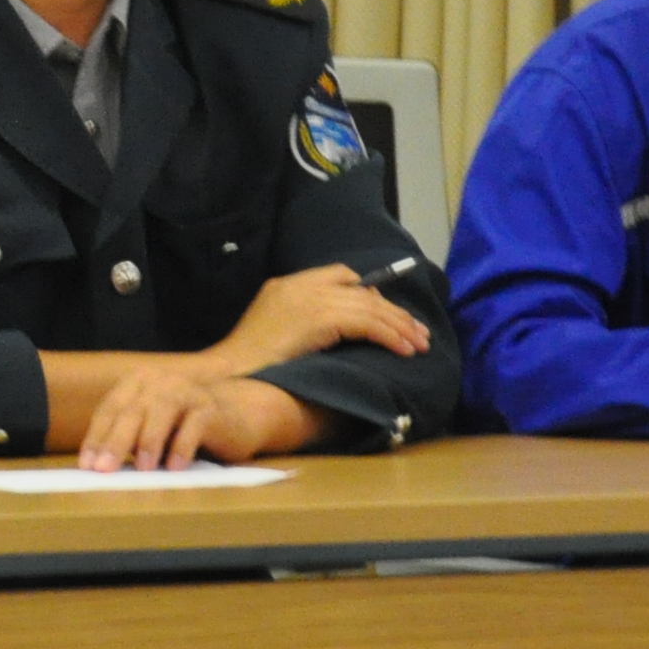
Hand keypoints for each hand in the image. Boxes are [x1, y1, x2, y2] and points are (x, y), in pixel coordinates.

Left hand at [78, 369, 318, 471]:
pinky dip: (182, 447)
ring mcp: (187, 391)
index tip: (88, 465)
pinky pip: (194, 426)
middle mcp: (160, 382)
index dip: (97, 436)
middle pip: (132, 410)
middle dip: (115, 441)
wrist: (236, 419)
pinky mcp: (210, 407)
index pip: (110, 409)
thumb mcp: (151, 430)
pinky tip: (174, 468)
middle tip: (104, 470)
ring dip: (149, 442)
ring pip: (161, 412)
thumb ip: (127, 438)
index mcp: (138, 384)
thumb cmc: (183, 430)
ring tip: (142, 470)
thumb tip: (98, 466)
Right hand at [210, 262, 430, 371]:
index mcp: (286, 284)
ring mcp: (309, 299)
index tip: (388, 317)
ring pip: (369, 307)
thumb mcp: (275, 332)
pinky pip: (367, 323)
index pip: (340, 275)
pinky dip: (390, 336)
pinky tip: (404, 350)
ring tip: (419, 344)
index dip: (370, 295)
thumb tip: (339, 333)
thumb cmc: (249, 364)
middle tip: (418, 333)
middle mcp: (300, 285)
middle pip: (361, 290)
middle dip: (393, 312)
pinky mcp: (319, 319)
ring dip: (399, 326)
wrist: (229, 372)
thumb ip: (302, 322)